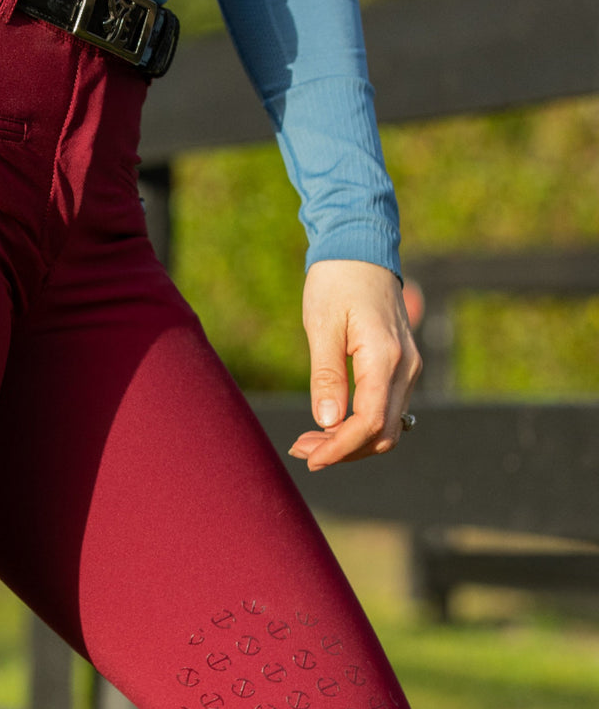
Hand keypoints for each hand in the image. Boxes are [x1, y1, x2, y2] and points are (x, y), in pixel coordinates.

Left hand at [288, 260, 420, 470]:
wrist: (361, 250)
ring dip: (349, 441)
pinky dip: (359, 425)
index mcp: (385, 358)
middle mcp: (406, 368)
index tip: (309, 458)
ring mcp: (409, 368)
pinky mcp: (401, 366)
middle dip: (342, 451)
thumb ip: (326, 375)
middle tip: (300, 449)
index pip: (368, 423)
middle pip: (381, 433)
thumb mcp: (322, 327)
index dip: (339, 448)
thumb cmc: (336, 282)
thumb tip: (326, 420)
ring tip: (307, 441)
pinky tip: (328, 424)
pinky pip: (386, 408)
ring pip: (387, 426)